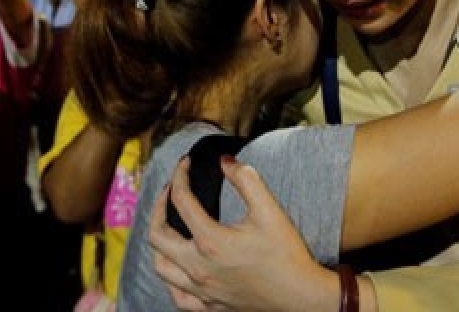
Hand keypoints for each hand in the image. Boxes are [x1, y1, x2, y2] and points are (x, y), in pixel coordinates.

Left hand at [149, 157, 338, 311]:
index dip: (180, 175)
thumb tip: (224, 161)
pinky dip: (171, 278)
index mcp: (211, 242)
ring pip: (161, 267)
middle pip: (158, 235)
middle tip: (170, 191)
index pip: (181, 200)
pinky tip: (179, 266)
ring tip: (169, 225)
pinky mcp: (209, 306)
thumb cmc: (286, 254)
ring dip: (160, 242)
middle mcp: (199, 268)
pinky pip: (177, 295)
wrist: (300, 297)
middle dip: (158, 206)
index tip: (185, 163)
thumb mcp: (269, 210)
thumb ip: (246, 179)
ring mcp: (202, 291)